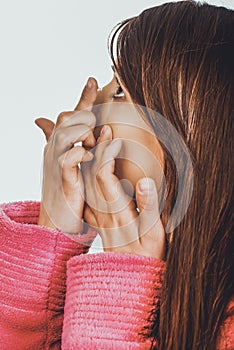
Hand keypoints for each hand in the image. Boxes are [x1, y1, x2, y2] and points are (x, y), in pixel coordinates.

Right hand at [35, 78, 97, 233]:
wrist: (58, 220)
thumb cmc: (68, 192)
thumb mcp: (72, 167)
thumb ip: (76, 149)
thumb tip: (84, 139)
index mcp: (61, 146)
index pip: (71, 116)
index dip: (82, 98)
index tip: (94, 80)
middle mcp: (56, 151)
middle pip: (66, 119)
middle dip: (83, 114)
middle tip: (96, 122)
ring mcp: (57, 164)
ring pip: (65, 134)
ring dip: (83, 130)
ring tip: (95, 136)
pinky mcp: (63, 180)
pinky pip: (67, 160)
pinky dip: (79, 152)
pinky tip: (90, 153)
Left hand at [83, 125, 164, 258]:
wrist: (128, 273)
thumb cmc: (145, 254)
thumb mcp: (154, 233)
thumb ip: (148, 207)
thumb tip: (145, 182)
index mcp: (116, 211)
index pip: (103, 176)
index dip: (106, 155)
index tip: (114, 138)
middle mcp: (101, 210)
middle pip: (91, 174)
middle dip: (96, 149)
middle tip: (103, 129)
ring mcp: (96, 213)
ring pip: (86, 181)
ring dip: (89, 158)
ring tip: (95, 139)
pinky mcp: (95, 216)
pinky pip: (85, 191)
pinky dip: (85, 174)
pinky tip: (86, 164)